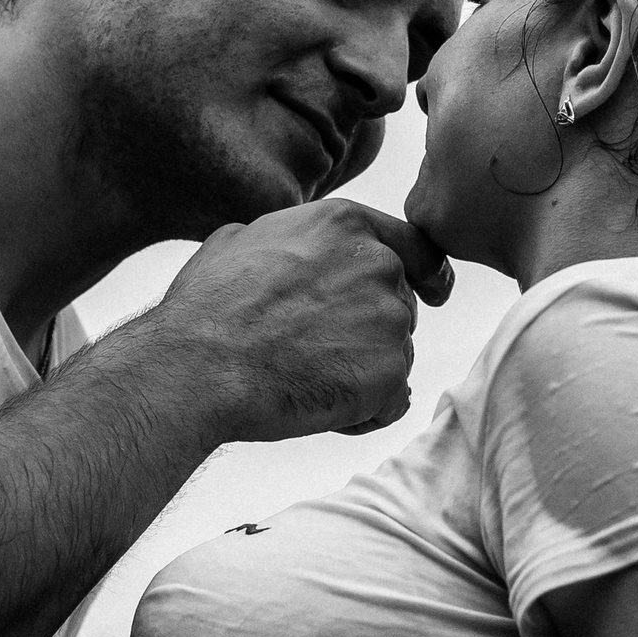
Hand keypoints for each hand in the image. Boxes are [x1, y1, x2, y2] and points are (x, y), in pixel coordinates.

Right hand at [158, 199, 452, 443]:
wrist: (200, 366)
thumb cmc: (207, 307)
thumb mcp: (238, 240)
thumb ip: (287, 238)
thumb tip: (290, 248)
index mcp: (345, 224)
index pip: (414, 246)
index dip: (428, 273)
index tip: (437, 291)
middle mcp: (379, 265)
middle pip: (399, 307)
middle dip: (366, 333)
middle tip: (305, 354)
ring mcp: (389, 320)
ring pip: (394, 356)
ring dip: (361, 374)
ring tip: (300, 380)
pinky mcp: (391, 373)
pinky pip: (393, 401)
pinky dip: (364, 412)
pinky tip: (318, 408)